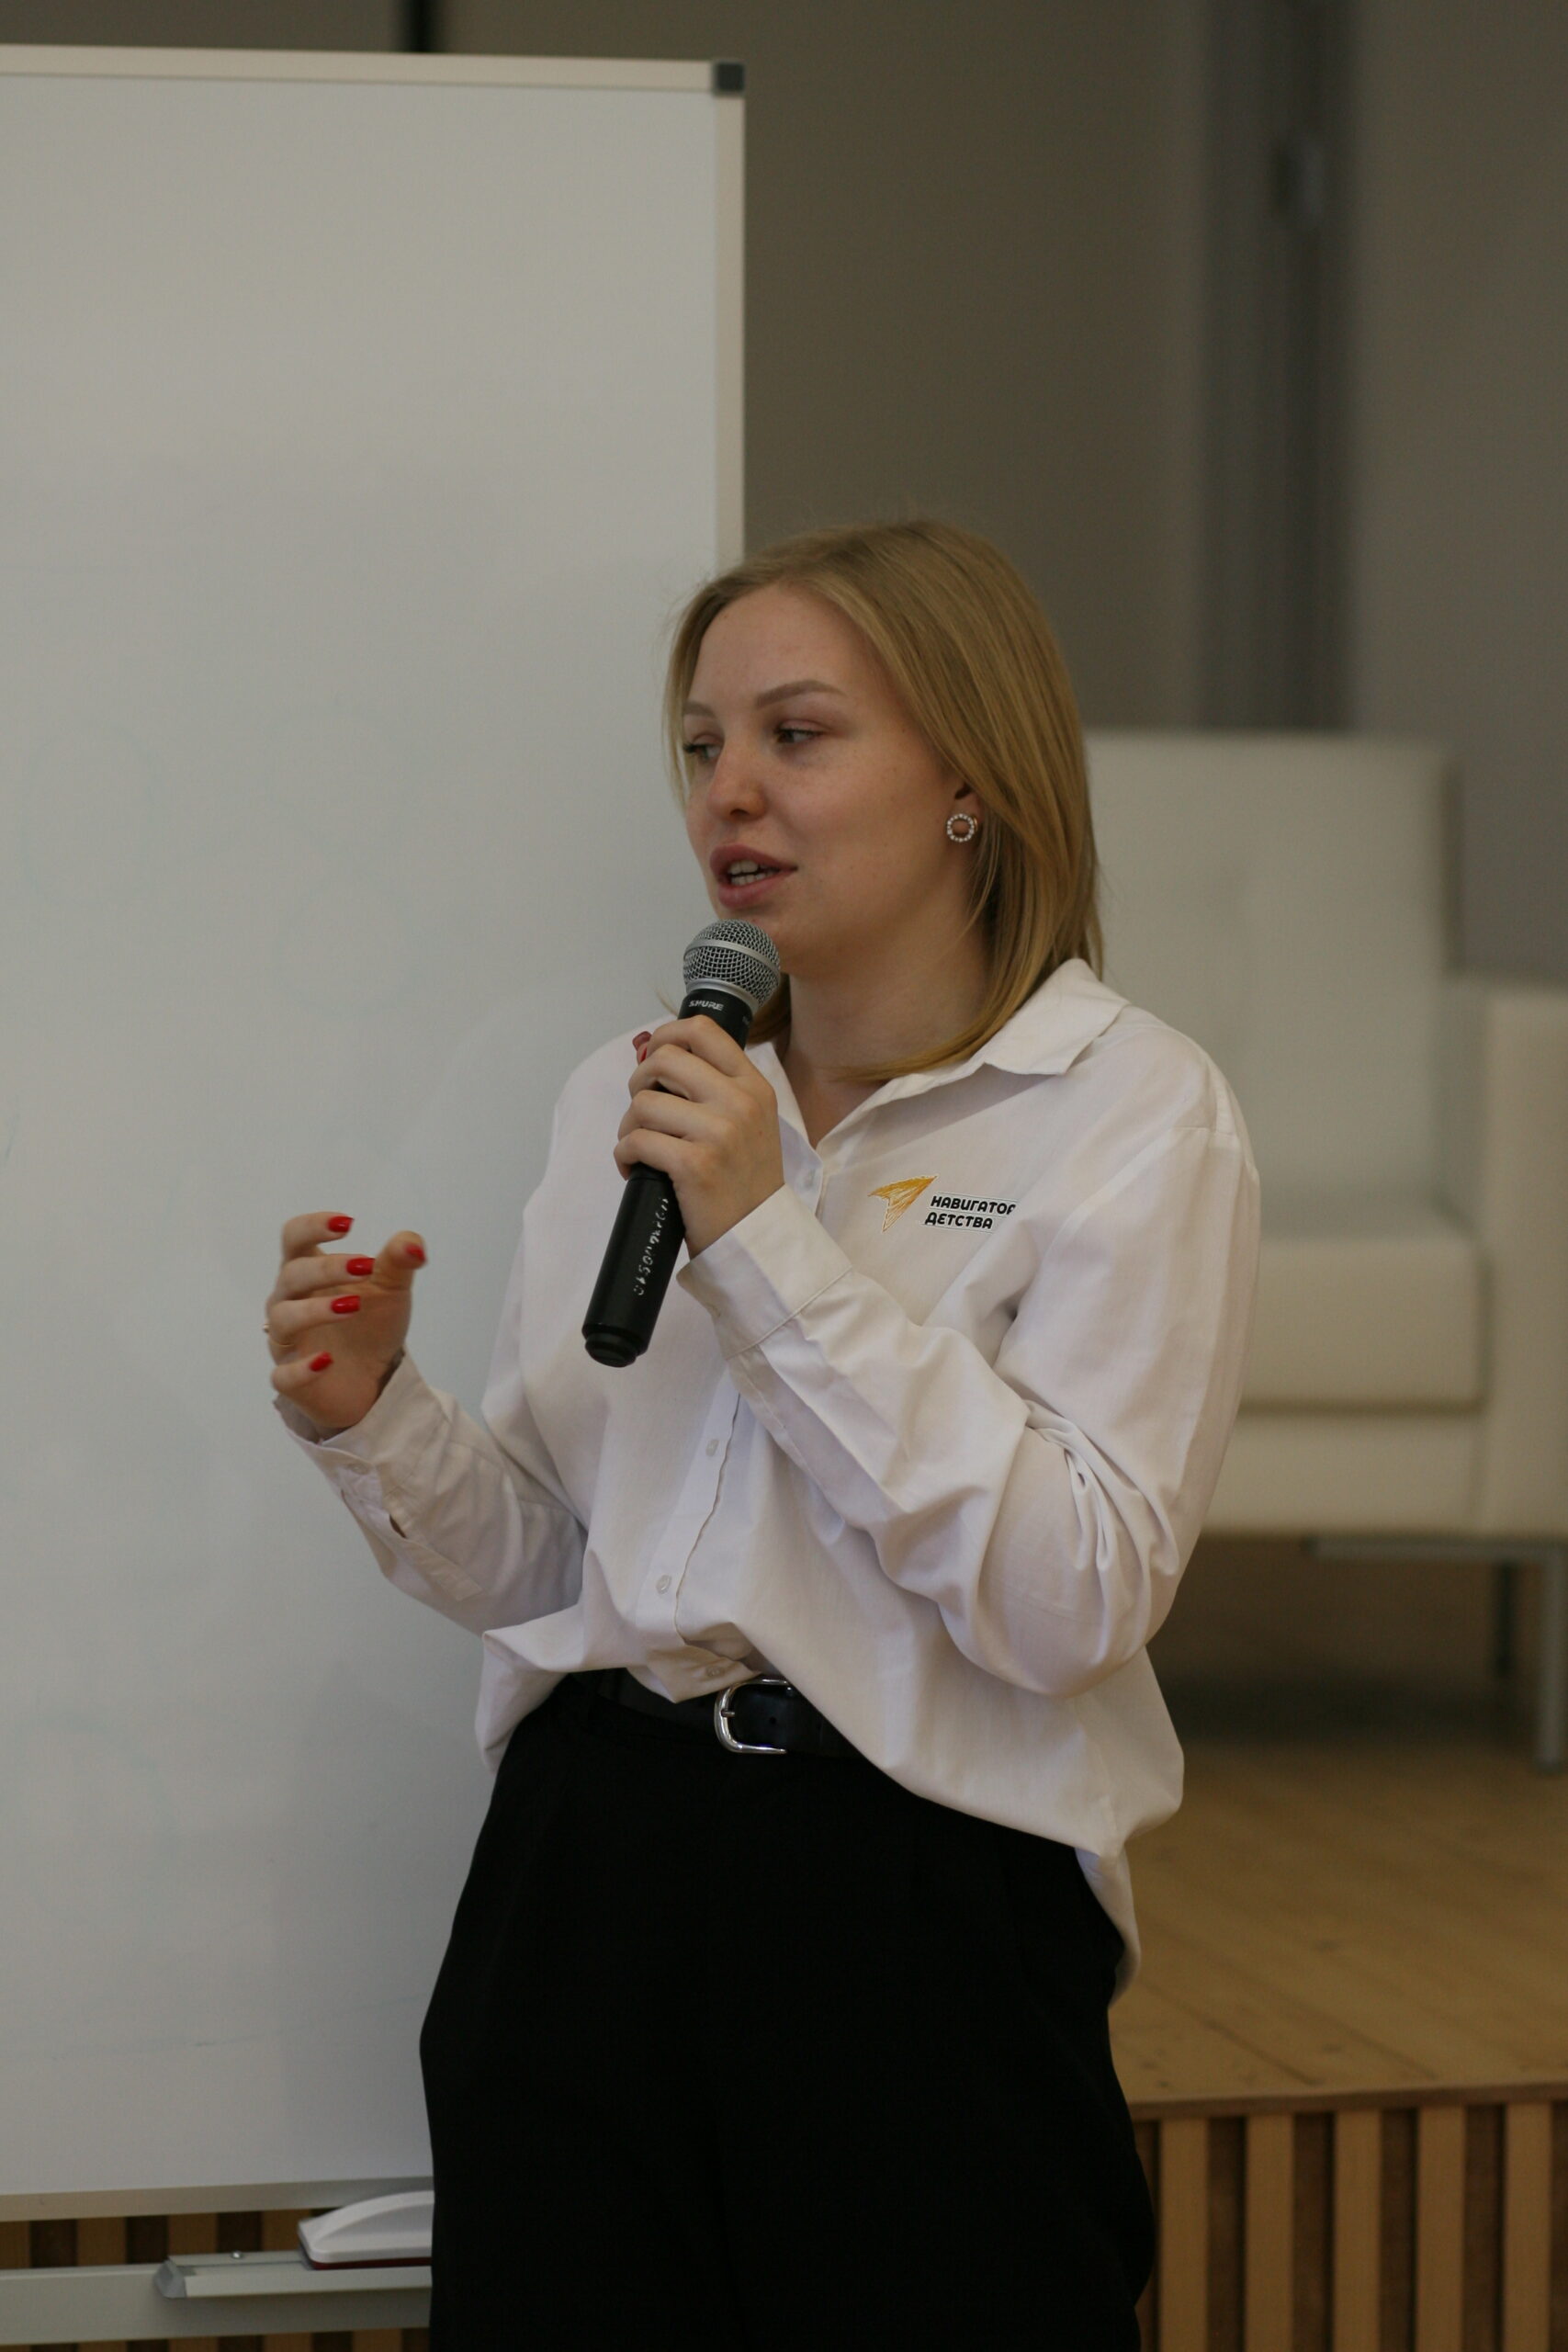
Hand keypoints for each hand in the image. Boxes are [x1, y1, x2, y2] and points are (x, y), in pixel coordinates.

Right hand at [266, 1212, 427, 1435]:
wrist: (375, 1378)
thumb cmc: (371, 1324)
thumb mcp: (392, 1289)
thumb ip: (399, 1261)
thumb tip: (413, 1243)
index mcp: (308, 1273)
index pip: (294, 1238)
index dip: (313, 1225)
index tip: (347, 1223)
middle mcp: (289, 1302)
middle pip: (291, 1275)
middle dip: (326, 1268)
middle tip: (365, 1266)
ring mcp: (287, 1342)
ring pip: (283, 1319)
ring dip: (315, 1310)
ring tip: (352, 1306)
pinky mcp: (290, 1381)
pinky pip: (283, 1375)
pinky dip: (302, 1368)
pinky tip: (327, 1360)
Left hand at [617, 1016, 784, 1256]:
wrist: (758, 1236)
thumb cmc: (744, 1181)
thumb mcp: (747, 1122)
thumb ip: (710, 1086)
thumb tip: (649, 1051)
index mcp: (754, 1086)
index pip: (702, 1031)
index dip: (666, 1035)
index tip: (652, 1056)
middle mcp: (740, 1102)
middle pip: (665, 1060)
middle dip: (639, 1082)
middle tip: (643, 1110)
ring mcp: (719, 1132)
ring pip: (643, 1103)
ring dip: (629, 1126)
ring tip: (640, 1147)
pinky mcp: (695, 1164)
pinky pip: (636, 1141)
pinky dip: (625, 1154)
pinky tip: (635, 1168)